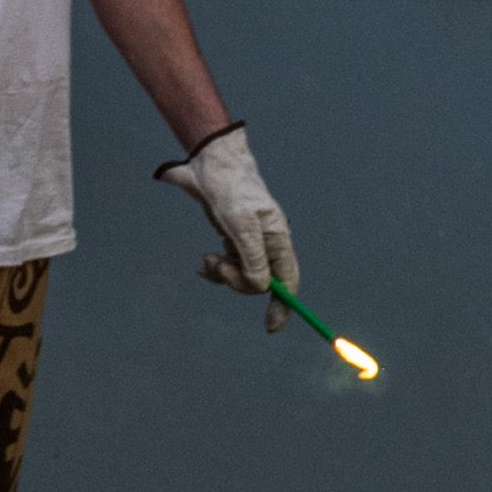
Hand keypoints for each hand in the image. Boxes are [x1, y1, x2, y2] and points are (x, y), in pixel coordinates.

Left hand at [155, 125, 297, 325]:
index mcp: (277, 240)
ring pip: (240, 275)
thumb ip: (252, 257)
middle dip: (237, 282)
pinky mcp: (232, 238)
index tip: (271, 327)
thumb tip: (261, 288)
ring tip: (206, 260)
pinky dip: (214, 268)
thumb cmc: (230, 189)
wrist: (210, 164)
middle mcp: (266, 244)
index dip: (283, 306)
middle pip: (259, 282)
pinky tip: (204, 262)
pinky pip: (227, 266)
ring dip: (222, 274)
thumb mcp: (240, 225)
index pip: (288, 281)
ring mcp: (249, 242)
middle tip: (217, 268)